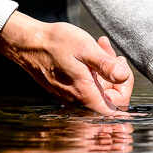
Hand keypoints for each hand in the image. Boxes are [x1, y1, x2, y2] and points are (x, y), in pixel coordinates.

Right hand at [0, 11, 133, 113]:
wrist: (28, 43)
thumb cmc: (55, 44)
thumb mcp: (85, 48)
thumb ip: (106, 65)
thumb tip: (123, 76)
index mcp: (85, 94)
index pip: (116, 110)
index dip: (124, 91)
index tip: (121, 70)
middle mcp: (79, 100)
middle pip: (109, 97)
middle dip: (115, 73)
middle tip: (111, 52)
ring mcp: (72, 95)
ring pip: (99, 87)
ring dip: (105, 67)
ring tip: (101, 45)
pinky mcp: (68, 89)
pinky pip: (88, 84)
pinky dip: (94, 68)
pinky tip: (92, 51)